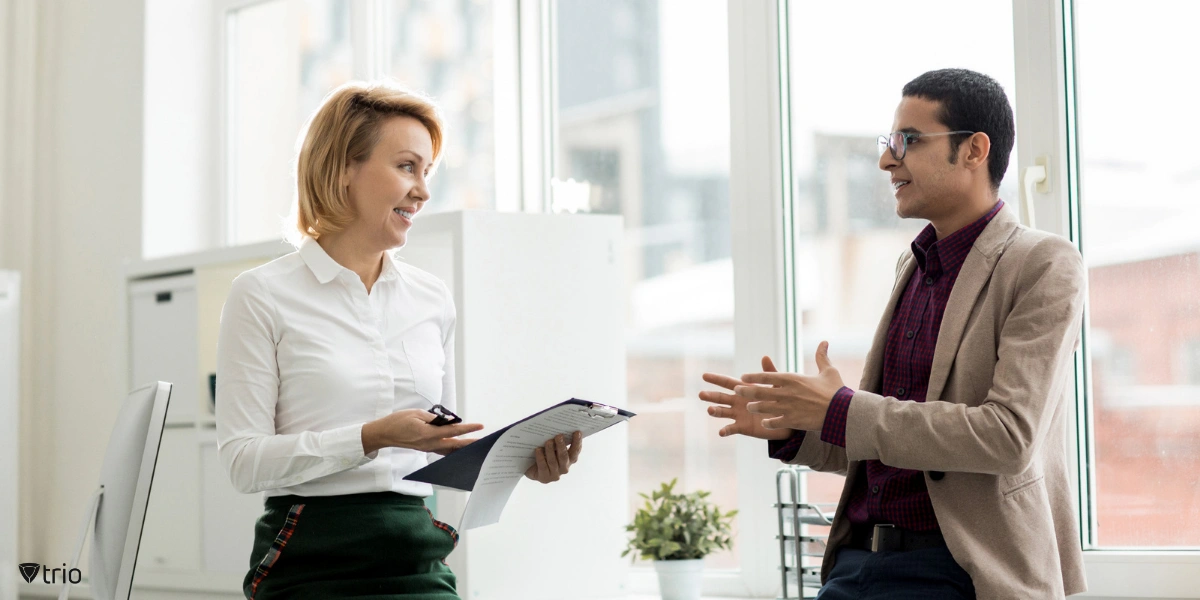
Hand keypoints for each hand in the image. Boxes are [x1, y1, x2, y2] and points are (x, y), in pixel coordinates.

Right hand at [362, 409, 483, 454]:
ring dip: (462, 448)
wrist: (384, 434)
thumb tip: (449, 420)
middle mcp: (430, 444)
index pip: (453, 430)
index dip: (467, 428)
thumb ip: (434, 418)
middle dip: (470, 443)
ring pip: (449, 450)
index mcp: (428, 434)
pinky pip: (442, 451)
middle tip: (483, 443)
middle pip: (455, 445)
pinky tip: (458, 449)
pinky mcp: (425, 449)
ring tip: (474, 446)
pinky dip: (452, 450)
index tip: (479, 426)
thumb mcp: (416, 414)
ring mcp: (427, 448)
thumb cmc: (398, 421)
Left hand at [524, 431, 582, 483]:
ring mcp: (555, 475)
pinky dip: (541, 458)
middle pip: (564, 456)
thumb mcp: (552, 446)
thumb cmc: (544, 454)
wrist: (530, 468)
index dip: (577, 442)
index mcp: (569, 459)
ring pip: (553, 462)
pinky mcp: (545, 478)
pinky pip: (543, 467)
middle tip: (559, 436)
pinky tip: (538, 450)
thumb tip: (559, 428)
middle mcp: (564, 468)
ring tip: (548, 442)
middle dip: (562, 446)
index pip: (575, 451)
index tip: (577, 432)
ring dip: (550, 451)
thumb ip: (558, 441)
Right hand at [700, 356, 791, 439]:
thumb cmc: (779, 400)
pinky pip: (732, 428)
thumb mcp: (775, 385)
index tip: (704, 375)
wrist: (785, 420)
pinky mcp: (742, 427)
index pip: (727, 383)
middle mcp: (737, 402)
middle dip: (711, 396)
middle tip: (701, 394)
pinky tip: (721, 432)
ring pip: (723, 412)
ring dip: (716, 411)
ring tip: (710, 410)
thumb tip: (765, 357)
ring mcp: (738, 415)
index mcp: (743, 389)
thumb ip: (768, 373)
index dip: (716, 379)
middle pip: (721, 397)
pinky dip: (726, 430)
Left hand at [738, 341, 844, 431]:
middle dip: (746, 391)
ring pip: (763, 407)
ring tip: (749, 407)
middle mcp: (787, 393)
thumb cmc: (836, 391)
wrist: (843, 412)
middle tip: (736, 391)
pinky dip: (768, 423)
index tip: (743, 377)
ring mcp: (788, 408)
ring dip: (754, 407)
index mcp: (792, 379)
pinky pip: (774, 422)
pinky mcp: (792, 421)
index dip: (753, 377)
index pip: (767, 376)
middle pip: (760, 392)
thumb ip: (822, 356)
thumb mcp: (829, 371)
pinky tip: (764, 423)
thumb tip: (824, 341)